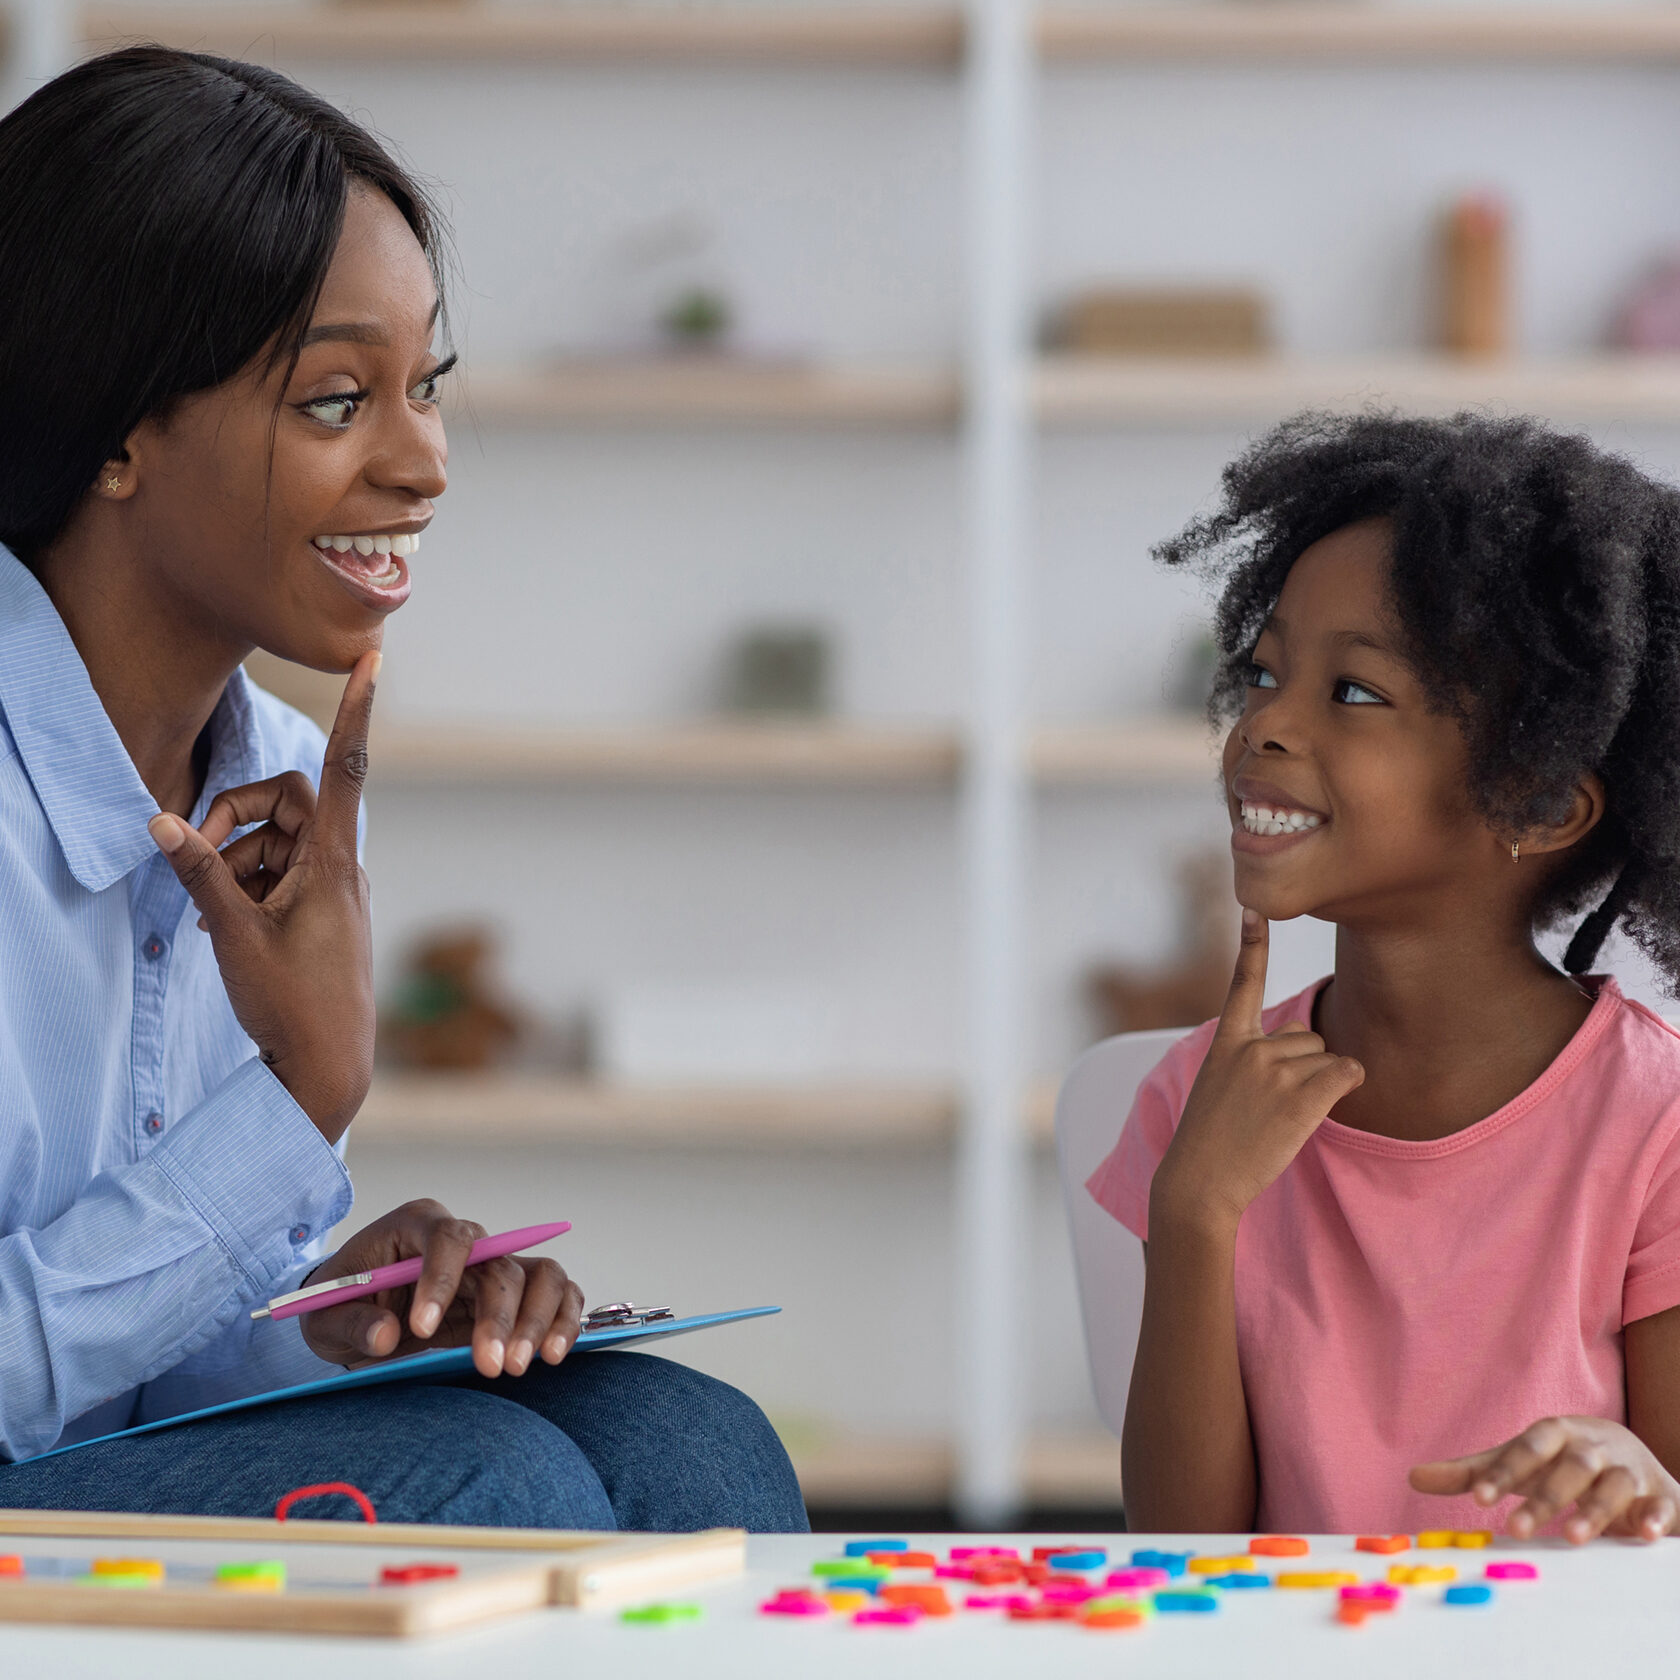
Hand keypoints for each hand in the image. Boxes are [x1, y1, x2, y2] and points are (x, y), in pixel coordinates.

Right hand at [148, 653, 378, 1141]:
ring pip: (277, 841)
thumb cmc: (292, 1005)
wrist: (327, 1070)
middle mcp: (342, 867)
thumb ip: (199, 874)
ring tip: (220, 916)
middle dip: (238, 816)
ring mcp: (334, 890)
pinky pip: (280, 874)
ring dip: (237, 863)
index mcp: (334, 861)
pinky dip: (249, 888)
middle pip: (288, 800)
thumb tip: (160, 823)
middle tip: (198, 854)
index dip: (356, 710)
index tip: (373, 657)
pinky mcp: (322, 912)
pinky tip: (230, 931)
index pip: (345, 767)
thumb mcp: (234, 934)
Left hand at [300, 1200, 584, 1377]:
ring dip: (539, 1319)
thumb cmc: (341, 1304)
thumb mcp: (325, 1316)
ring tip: (520, 1365)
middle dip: (498, 1316)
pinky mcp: (515, 1294)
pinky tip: (553, 1353)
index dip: (441, 1279)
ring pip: (541, 1275)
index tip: (422, 1329)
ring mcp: (495, 1265)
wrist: (358, 1313)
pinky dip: (564, 1321)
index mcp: (417, 1225)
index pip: (446, 1238)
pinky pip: (558, 1295)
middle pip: (501, 1263)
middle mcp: (466, 1239)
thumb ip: (352, 1324)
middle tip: (490, 1366)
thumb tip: (387, 1335)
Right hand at [1151, 909, 1364, 1233]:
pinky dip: (1344, 1088)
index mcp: (1227, 1042)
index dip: (1252, 944)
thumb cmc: (1212, 1140)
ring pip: (1328, 1058)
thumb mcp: (1220, 1086)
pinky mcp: (1302, 1095)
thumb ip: (1257, 1058)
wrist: (1200, 1181)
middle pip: (1308, 1036)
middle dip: (1303, 1067)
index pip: (1243, 984)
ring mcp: (1276, 1070)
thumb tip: (1312, 1044)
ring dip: (1319, 1086)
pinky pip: (1347, 1073)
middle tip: (1269, 1106)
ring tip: (1281, 1118)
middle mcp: (1252, 1048)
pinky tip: (1312, 1113)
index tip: (1254, 908)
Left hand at [1410, 1416, 1679, 1542]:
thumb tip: (1413, 1477)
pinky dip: (1656, 1517)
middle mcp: (1592, 1446)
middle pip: (1568, 1467)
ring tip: (1571, 1537)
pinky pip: (1662, 1504)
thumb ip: (1473, 1472)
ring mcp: (1629, 1468)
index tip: (1479, 1498)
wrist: (1633, 1461)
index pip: (1526, 1447)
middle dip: (1544, 1497)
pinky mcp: (1659, 1494)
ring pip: (1613, 1485)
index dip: (1504, 1470)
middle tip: (1515, 1529)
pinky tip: (1645, 1534)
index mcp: (1555, 1434)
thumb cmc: (1562, 1463)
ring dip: (1594, 1509)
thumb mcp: (1520, 1464)